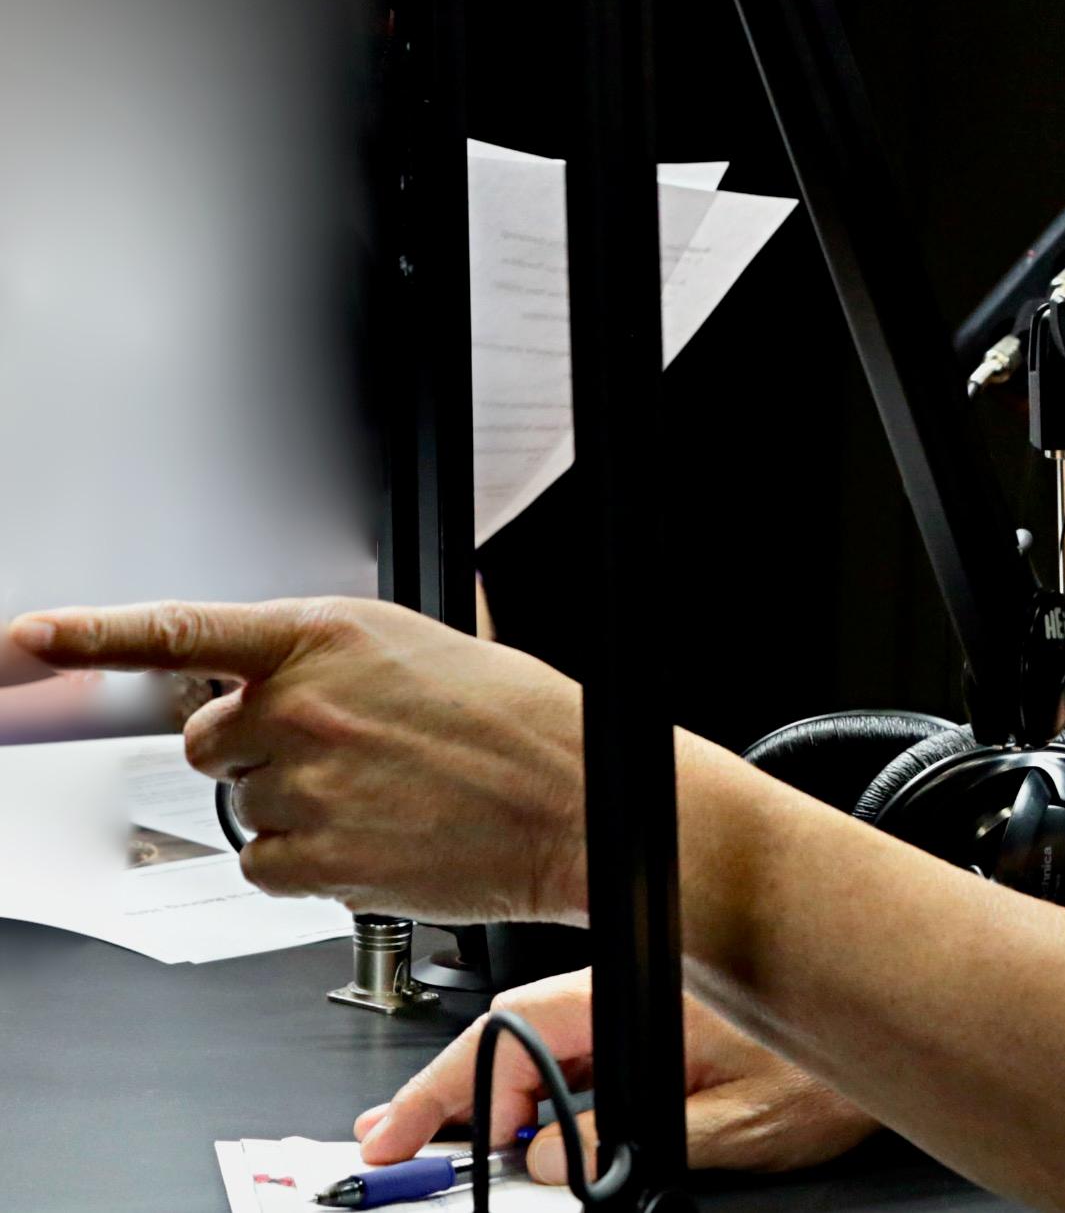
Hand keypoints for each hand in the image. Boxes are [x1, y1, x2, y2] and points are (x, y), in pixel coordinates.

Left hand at [5, 596, 586, 921]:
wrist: (576, 800)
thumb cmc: (523, 724)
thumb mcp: (429, 652)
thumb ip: (338, 662)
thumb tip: (292, 678)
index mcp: (328, 637)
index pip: (183, 631)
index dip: (95, 634)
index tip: (34, 635)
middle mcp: (303, 705)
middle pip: (207, 740)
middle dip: (256, 753)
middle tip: (337, 761)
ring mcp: (304, 783)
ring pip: (243, 808)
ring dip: (296, 811)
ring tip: (383, 802)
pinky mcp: (314, 858)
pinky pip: (266, 868)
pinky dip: (311, 866)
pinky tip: (377, 842)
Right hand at [357, 970, 877, 1180]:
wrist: (897, 1017)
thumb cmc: (831, 1064)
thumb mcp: (731, 1123)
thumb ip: (627, 1138)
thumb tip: (549, 1155)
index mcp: (637, 999)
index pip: (512, 1032)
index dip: (447, 1084)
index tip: (401, 1130)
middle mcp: (634, 994)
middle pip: (511, 1038)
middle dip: (446, 1091)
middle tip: (391, 1144)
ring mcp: (646, 1011)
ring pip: (543, 1049)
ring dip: (492, 1096)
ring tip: (440, 1144)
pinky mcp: (664, 1031)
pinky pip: (581, 1058)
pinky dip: (539, 1094)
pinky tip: (520, 1130)